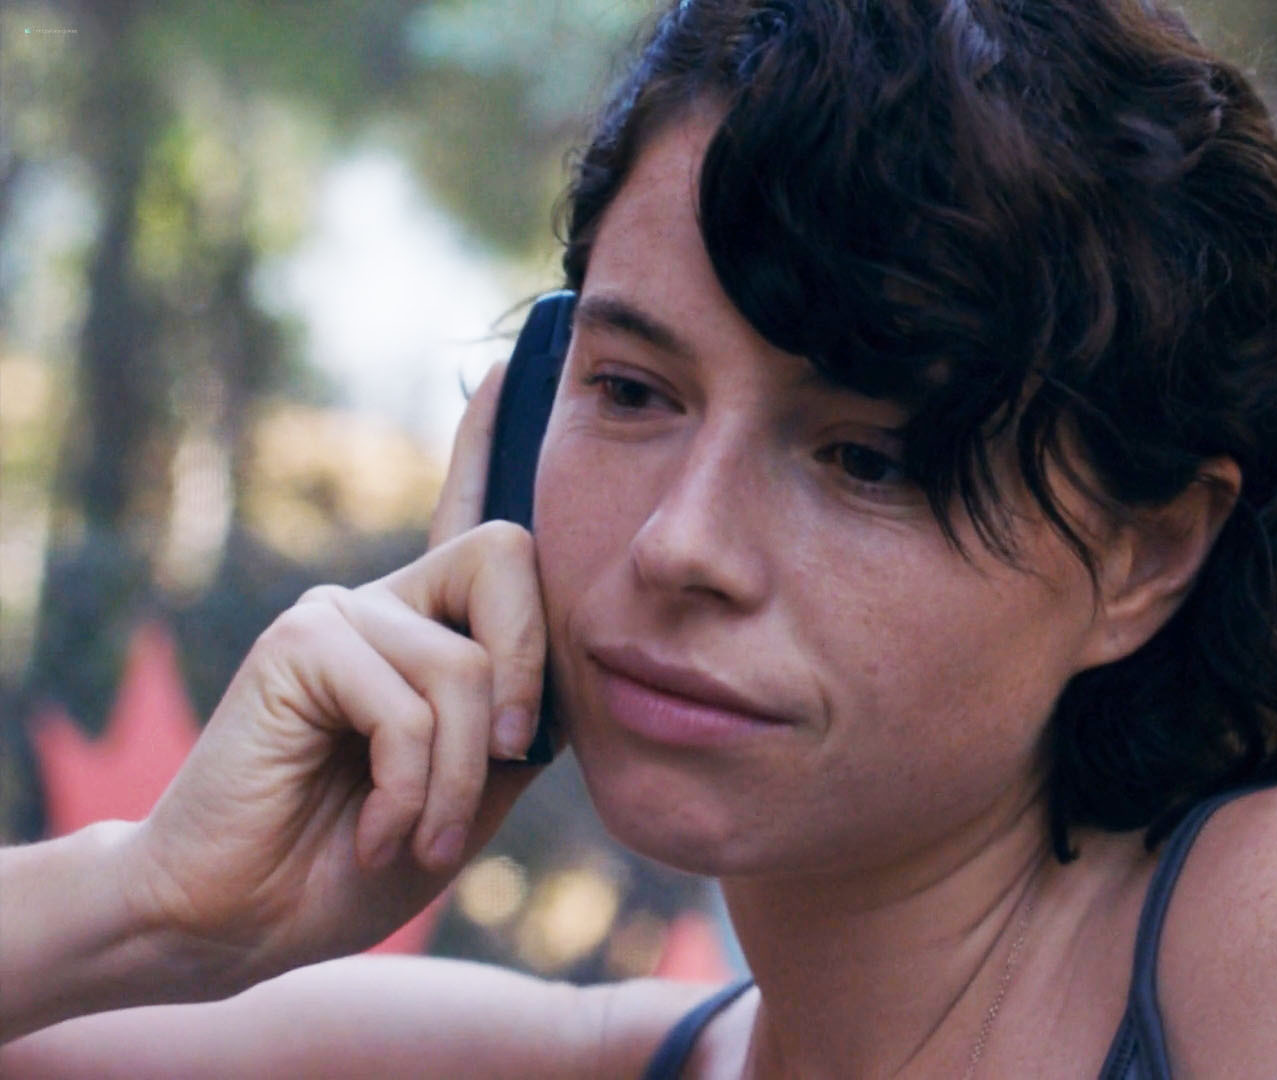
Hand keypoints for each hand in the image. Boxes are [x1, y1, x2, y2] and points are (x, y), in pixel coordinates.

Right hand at [119, 363, 550, 983]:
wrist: (252, 917)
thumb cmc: (362, 854)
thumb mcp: (474, 787)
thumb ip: (518, 719)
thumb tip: (567, 673)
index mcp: (431, 627)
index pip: (468, 513)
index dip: (490, 439)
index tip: (517, 356)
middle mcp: (388, 601)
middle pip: (511, 556)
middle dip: (529, 670)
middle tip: (512, 754)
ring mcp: (339, 613)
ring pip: (465, 670)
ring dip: (459, 782)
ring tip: (418, 834)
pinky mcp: (299, 645)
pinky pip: (408, 707)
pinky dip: (413, 792)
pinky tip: (375, 830)